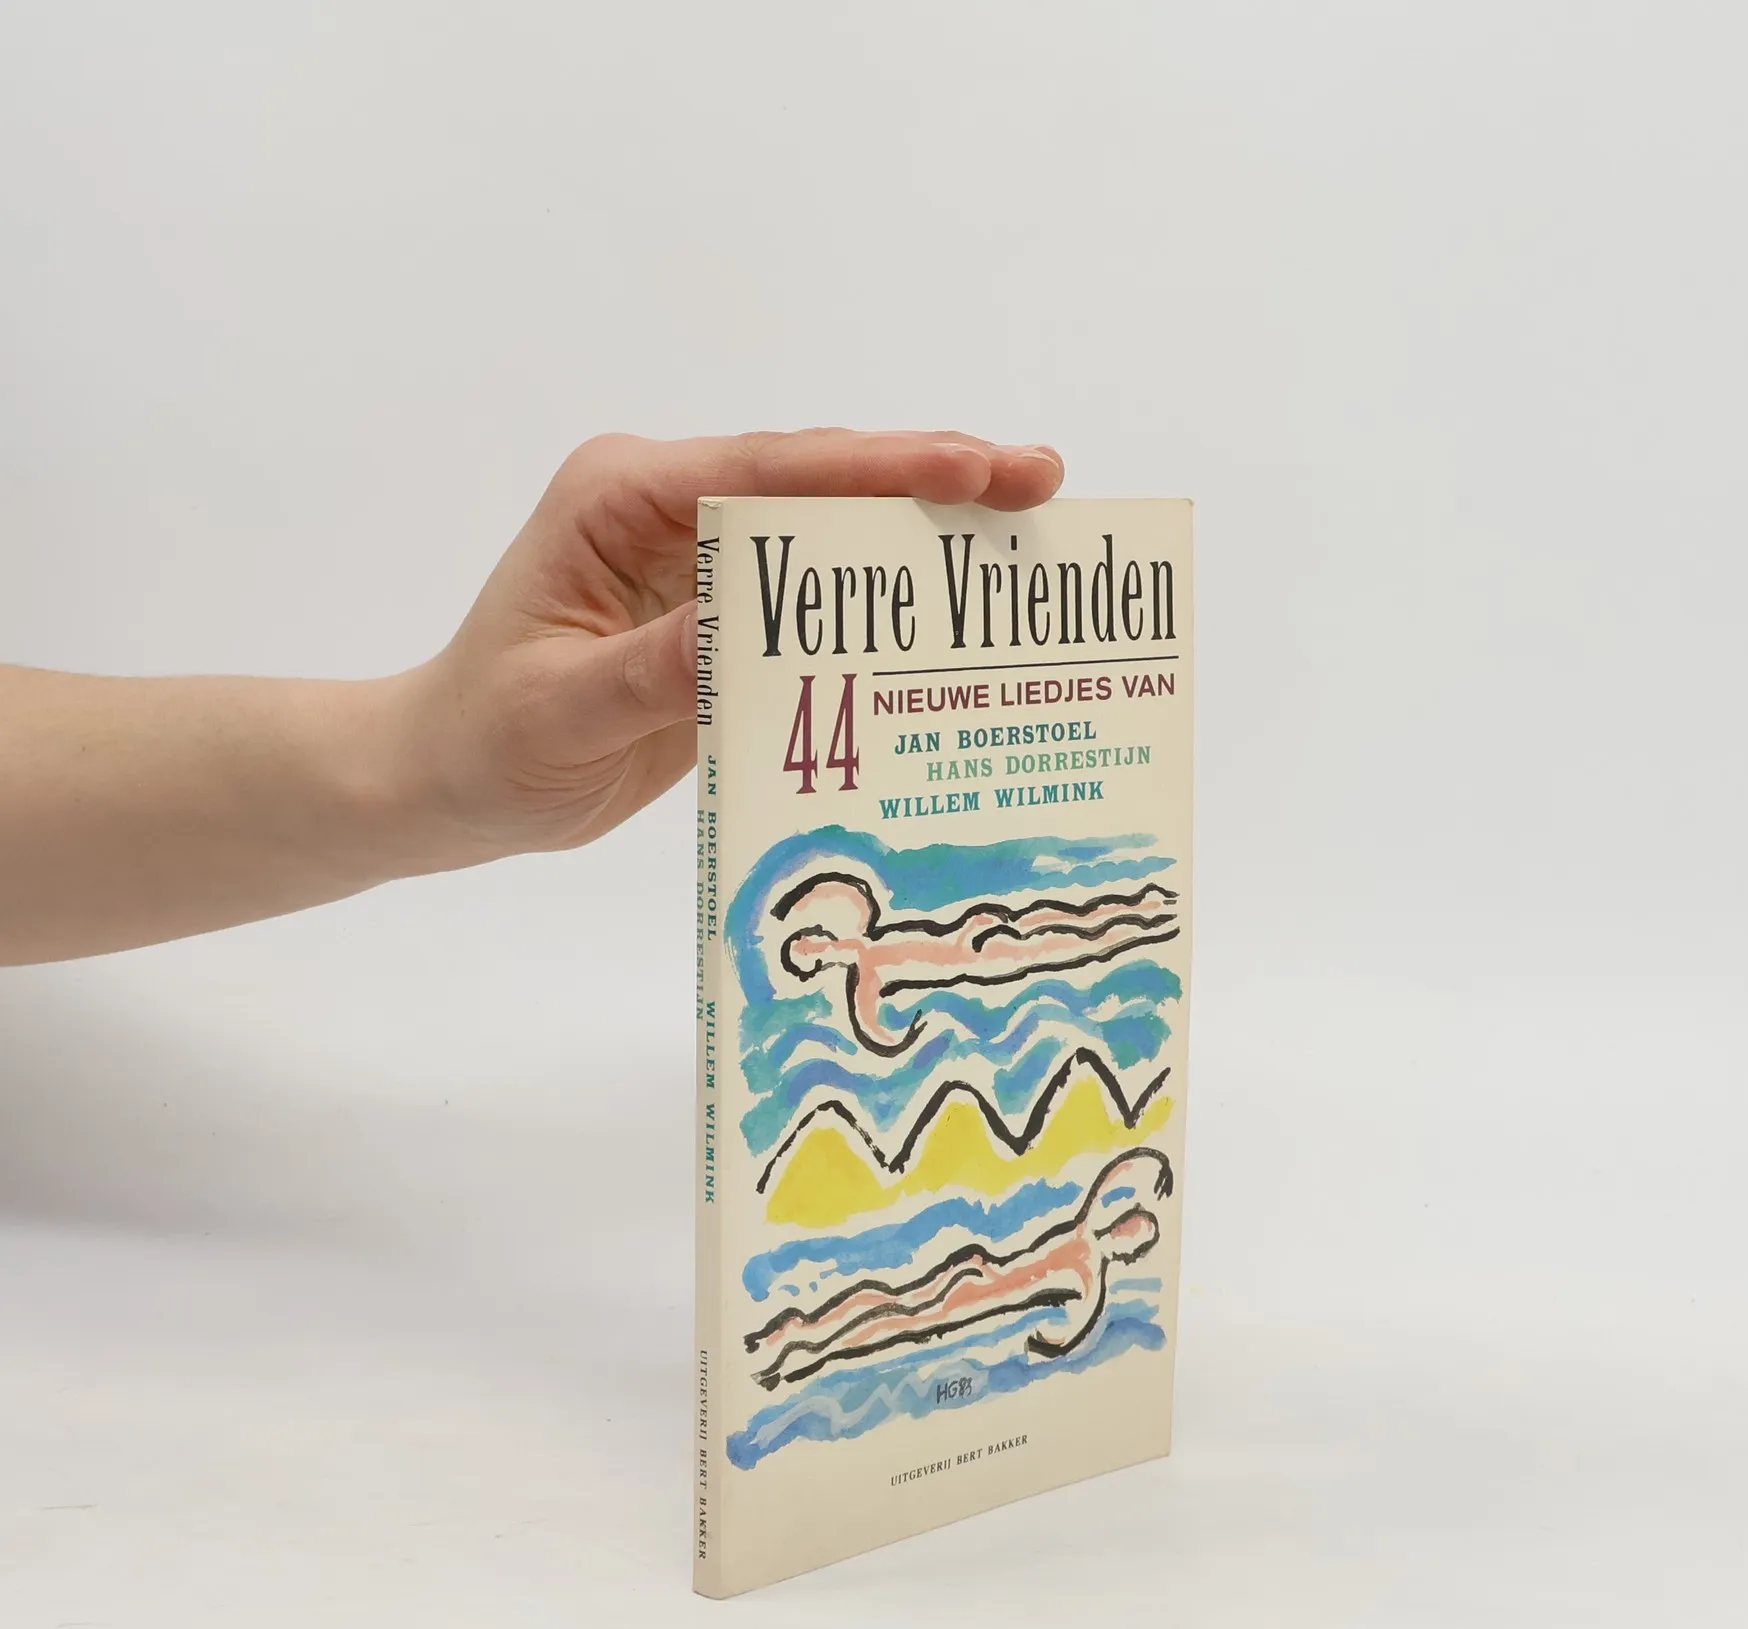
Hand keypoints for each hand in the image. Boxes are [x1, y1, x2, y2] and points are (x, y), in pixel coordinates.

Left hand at [396, 430, 1066, 865]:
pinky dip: (886, 612)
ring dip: (922, 539)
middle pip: (817, 484)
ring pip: (830, 538)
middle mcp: (671, 511)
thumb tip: (755, 631)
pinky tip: (955, 620)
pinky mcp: (722, 618)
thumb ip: (658, 668)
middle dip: (929, 481)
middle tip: (1040, 481)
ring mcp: (702, 563)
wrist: (449, 782)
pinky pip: (818, 607)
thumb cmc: (486, 741)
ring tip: (1026, 535)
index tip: (972, 468)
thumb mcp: (563, 709)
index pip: (767, 471)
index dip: (877, 468)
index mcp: (623, 499)